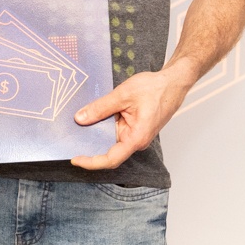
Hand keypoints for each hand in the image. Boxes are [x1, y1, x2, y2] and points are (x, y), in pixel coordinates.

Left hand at [69, 64, 194, 169]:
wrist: (173, 82)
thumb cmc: (156, 89)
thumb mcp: (123, 95)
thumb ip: (100, 108)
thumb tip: (81, 118)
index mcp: (136, 138)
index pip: (111, 159)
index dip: (92, 162)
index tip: (76, 159)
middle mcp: (136, 140)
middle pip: (109, 150)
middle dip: (91, 143)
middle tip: (71, 136)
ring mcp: (136, 135)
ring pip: (111, 139)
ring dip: (98, 131)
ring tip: (81, 122)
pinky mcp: (134, 128)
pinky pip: (116, 131)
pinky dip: (105, 124)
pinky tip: (94, 116)